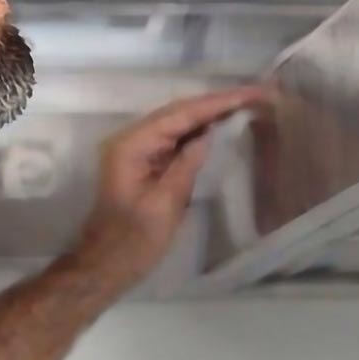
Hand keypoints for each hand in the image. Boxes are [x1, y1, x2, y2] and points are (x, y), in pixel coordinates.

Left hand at [64, 85, 267, 293]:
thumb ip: (186, 165)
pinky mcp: (142, 164)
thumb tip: (207, 134)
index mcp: (131, 145)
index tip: (248, 93)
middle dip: (215, 103)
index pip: (180, 115)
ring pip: (176, 124)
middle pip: (178, 113)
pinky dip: (196, 133)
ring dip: (208, 115)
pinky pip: (173, 140)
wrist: (105, 265)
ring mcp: (134, 151)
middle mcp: (130, 140)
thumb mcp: (165, 204)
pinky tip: (218, 127)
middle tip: (253, 94)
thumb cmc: (132, 241)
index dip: (216, 103)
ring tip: (243, 104)